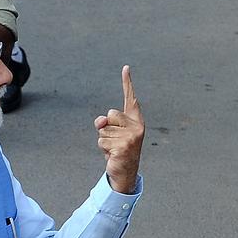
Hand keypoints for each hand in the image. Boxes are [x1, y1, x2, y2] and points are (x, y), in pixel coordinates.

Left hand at [94, 65, 143, 194]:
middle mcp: (137, 126)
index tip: (125, 67)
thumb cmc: (118, 148)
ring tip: (114, 148)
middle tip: (115, 140)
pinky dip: (103, 149)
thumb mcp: (111, 132)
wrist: (125, 170)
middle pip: (110, 114)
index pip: (130, 98)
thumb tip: (100, 122)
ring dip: (104, 141)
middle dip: (107, 128)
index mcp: (136, 120)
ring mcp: (131, 136)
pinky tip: (113, 154)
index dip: (127, 83)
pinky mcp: (124, 146)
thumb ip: (105, 122)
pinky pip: (102, 141)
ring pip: (103, 130)